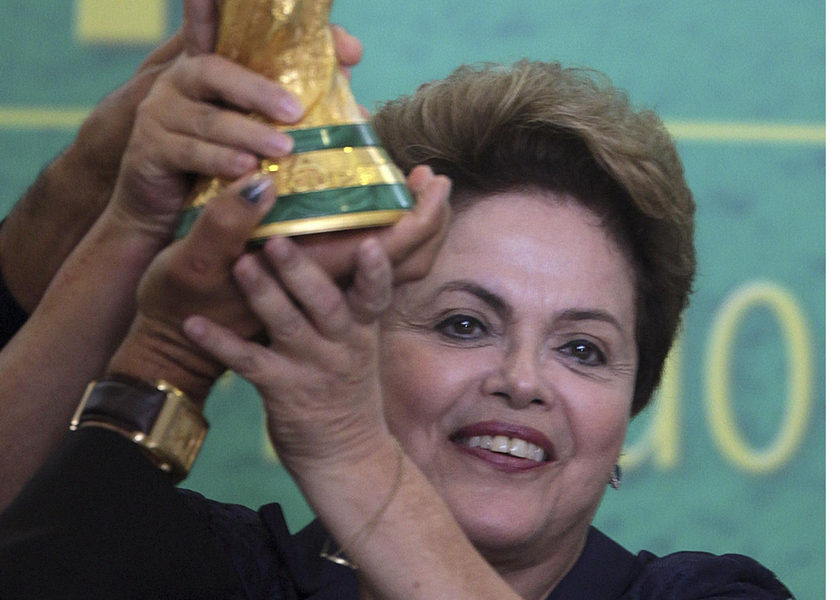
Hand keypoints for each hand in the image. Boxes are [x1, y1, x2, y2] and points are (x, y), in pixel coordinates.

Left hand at [184, 233, 392, 470]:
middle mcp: (341, 346)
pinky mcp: (282, 391)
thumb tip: (323, 256)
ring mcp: (312, 369)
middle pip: (325, 302)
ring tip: (240, 263)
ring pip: (287, 326)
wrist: (347, 456)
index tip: (370, 244)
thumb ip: (343, 308)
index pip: (375, 296)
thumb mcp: (357, 348)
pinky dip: (219, 342)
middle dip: (300, 270)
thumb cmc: (346, 391)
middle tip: (277, 239)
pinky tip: (193, 324)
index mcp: (361, 330)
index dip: (375, 271)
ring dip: (262, 293)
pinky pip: (248, 363)